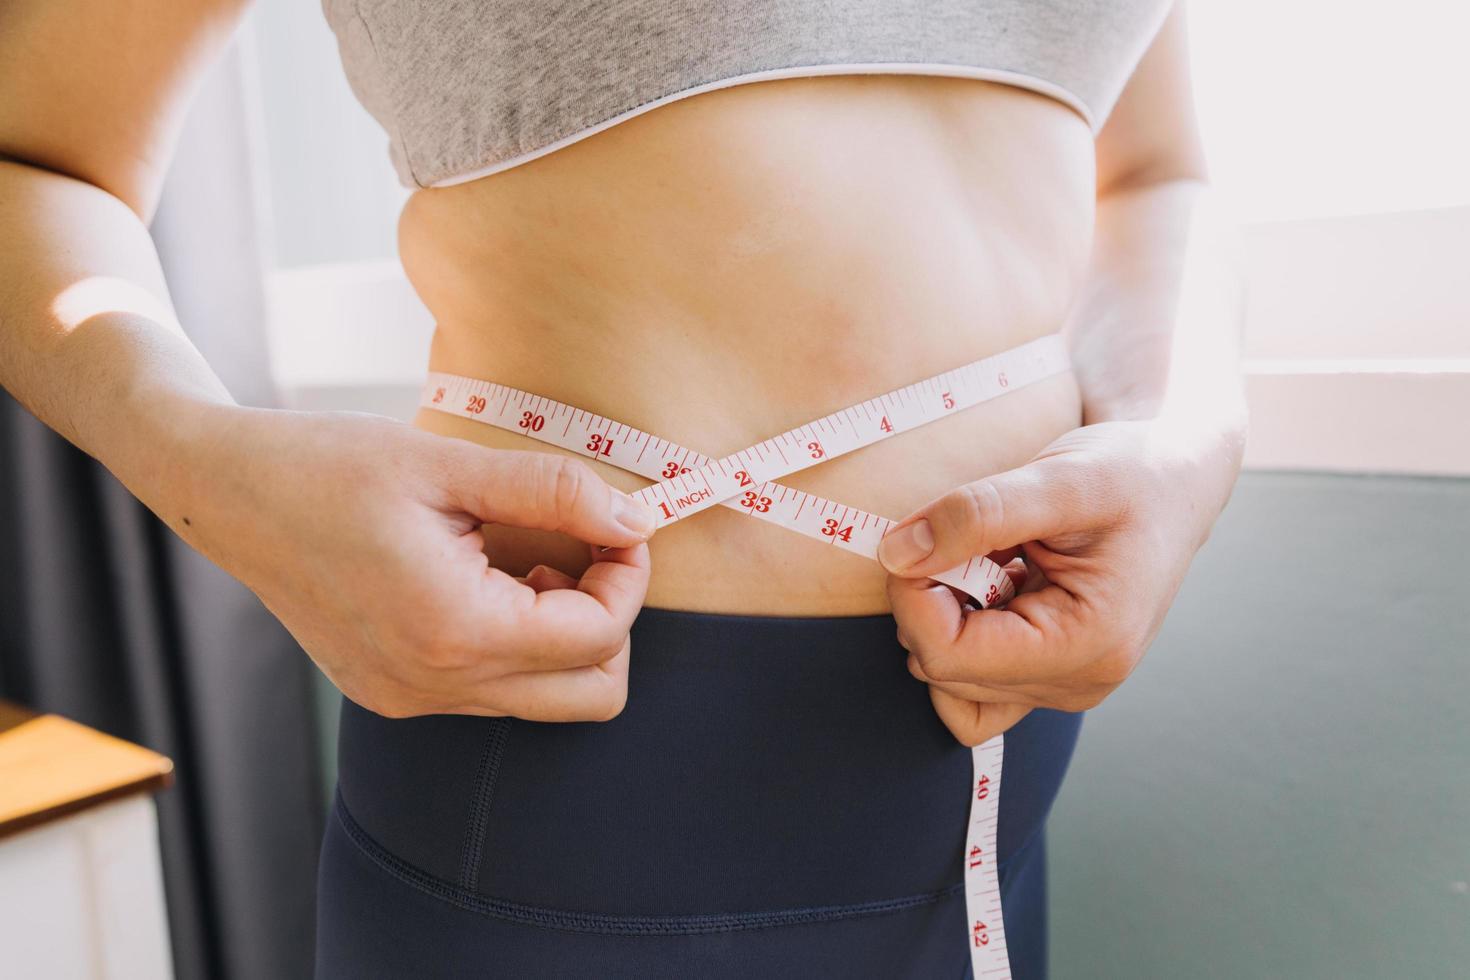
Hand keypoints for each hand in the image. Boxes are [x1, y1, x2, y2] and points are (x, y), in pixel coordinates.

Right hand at [168, 405, 658, 721]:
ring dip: (563, 633)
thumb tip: (634, 519)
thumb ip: (555, 492)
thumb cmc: (329, 465)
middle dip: (611, 621)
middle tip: (584, 551)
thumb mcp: (449, 463)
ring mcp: (409, 698)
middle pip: (589, 696)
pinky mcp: (392, 693)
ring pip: (544, 700)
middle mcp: (433, 685)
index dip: (629, 578)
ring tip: (523, 557)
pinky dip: (515, 642)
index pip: (597, 638)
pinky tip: (483, 577)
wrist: (226, 492)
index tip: (618, 524)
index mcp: (453, 629)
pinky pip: (491, 691)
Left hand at [878, 418, 1243, 744]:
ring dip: (943, 616)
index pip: (948, 655)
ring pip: (947, 680)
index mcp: (1088, 645)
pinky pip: (968, 683)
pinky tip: (984, 584)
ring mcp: (1062, 685)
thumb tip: (897, 554)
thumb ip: (976, 514)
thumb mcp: (1058, 478)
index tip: (920, 536)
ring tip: (987, 559)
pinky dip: (956, 634)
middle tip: (959, 536)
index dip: (913, 594)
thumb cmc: (1133, 475)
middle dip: (928, 600)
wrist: (1174, 482)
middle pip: (941, 669)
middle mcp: (1077, 683)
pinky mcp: (1047, 674)